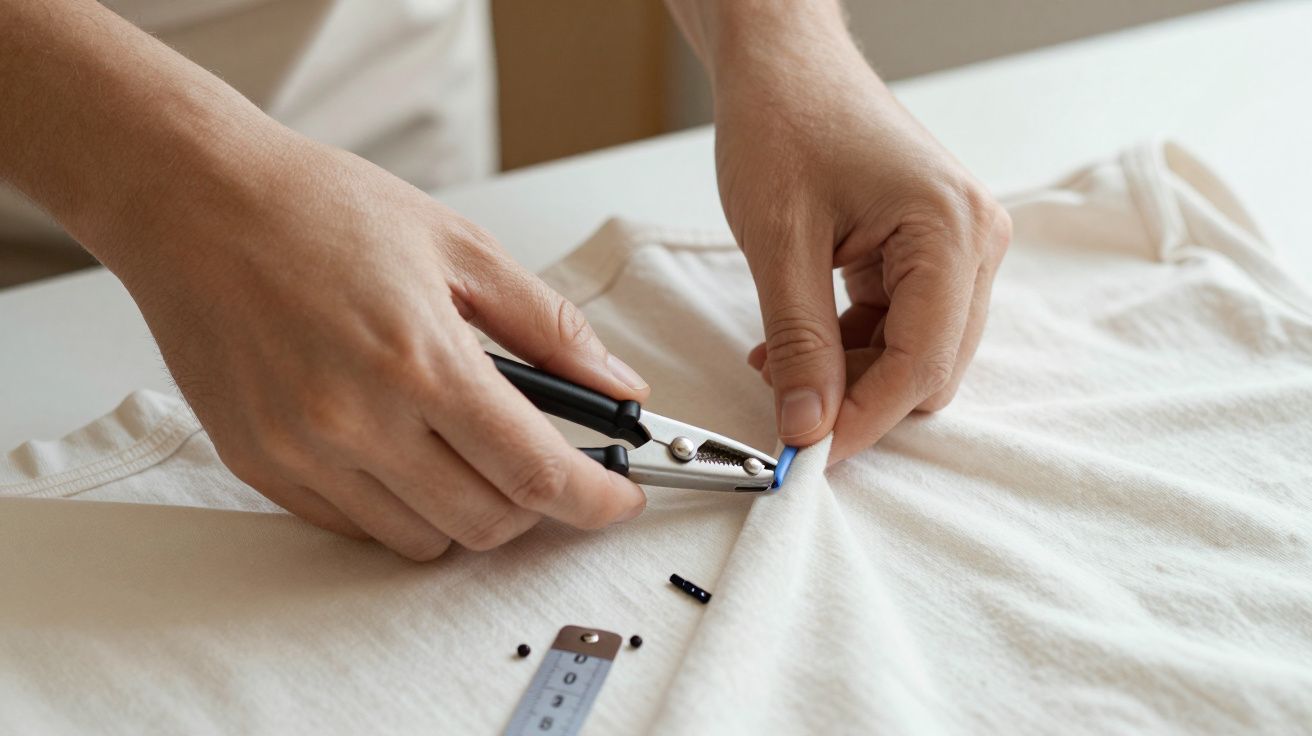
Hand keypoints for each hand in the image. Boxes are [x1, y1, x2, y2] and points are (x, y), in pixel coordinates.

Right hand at [111, 133, 650, 559]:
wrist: (193, 202)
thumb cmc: (320, 209)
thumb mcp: (460, 247)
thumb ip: (549, 327)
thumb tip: (618, 386)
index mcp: (421, 361)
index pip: (535, 472)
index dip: (595, 500)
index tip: (620, 498)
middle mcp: (358, 422)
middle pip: (487, 524)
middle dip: (537, 506)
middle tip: (542, 460)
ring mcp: (303, 453)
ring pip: (423, 541)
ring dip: (467, 509)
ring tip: (463, 444)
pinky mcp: (261, 467)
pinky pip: (357, 528)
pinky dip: (400, 506)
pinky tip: (399, 445)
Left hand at [713, 40, 1010, 461]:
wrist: (785, 64)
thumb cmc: (784, 123)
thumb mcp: (779, 244)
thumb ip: (800, 343)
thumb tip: (809, 427)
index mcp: (951, 232)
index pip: (921, 365)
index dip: (863, 420)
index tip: (809, 455)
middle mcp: (975, 241)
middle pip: (931, 369)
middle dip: (859, 398)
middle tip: (787, 406)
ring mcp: (961, 245)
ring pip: (917, 354)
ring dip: (852, 373)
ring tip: (778, 360)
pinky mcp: (934, 249)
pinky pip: (905, 325)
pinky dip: (854, 345)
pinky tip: (801, 339)